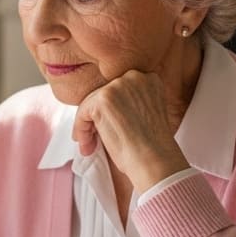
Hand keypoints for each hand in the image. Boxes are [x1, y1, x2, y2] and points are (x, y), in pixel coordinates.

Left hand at [72, 69, 190, 191]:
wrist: (154, 158)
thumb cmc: (153, 145)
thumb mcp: (146, 113)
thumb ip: (130, 103)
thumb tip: (103, 108)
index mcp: (149, 79)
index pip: (119, 91)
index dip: (111, 111)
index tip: (108, 128)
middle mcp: (134, 77)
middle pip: (103, 95)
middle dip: (97, 119)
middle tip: (94, 141)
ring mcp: (118, 86)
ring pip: (91, 103)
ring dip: (87, 126)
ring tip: (90, 146)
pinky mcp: (103, 100)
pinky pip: (83, 113)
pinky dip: (81, 130)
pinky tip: (88, 146)